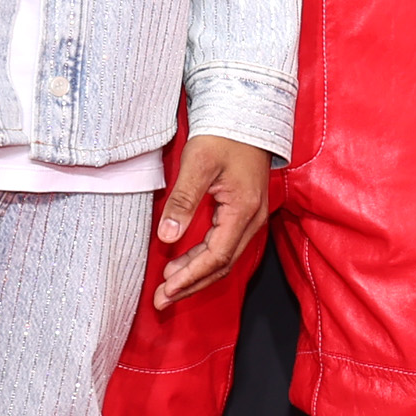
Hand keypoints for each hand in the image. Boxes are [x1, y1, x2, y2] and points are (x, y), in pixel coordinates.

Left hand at [152, 134, 275, 304]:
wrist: (245, 115)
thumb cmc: (223, 135)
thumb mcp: (197, 164)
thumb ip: (183, 201)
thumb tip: (167, 237)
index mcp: (244, 210)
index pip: (216, 256)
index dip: (190, 276)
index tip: (167, 288)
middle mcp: (253, 220)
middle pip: (222, 265)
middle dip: (191, 285)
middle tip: (162, 300)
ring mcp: (251, 218)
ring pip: (224, 259)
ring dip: (196, 276)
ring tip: (169, 288)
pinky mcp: (244, 214)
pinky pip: (225, 247)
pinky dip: (204, 261)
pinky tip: (184, 266)